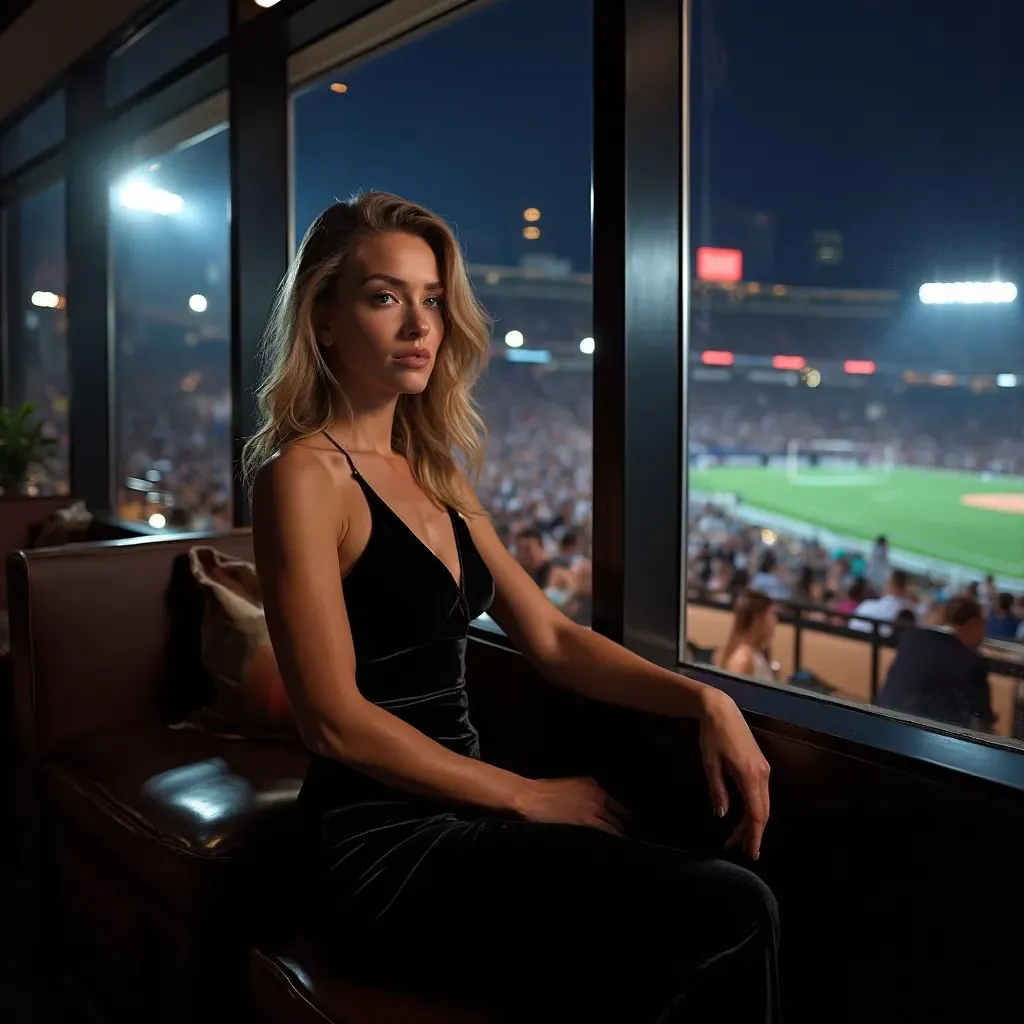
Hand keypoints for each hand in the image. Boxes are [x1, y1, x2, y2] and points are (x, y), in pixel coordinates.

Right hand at [516, 776, 629, 834]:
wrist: (531, 797)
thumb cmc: (542, 791)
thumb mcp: (569, 785)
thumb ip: (583, 795)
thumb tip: (589, 808)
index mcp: (592, 784)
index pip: (614, 802)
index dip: (620, 815)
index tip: (622, 823)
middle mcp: (597, 795)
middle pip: (621, 813)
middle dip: (625, 825)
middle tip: (627, 836)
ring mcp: (594, 808)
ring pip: (616, 825)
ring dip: (621, 834)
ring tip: (623, 844)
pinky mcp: (588, 821)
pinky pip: (608, 832)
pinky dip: (614, 839)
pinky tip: (617, 846)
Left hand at [699, 689, 770, 859]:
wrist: (721, 710)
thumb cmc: (712, 735)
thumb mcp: (710, 764)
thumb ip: (718, 790)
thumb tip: (722, 815)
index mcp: (750, 775)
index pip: (757, 814)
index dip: (754, 835)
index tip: (750, 852)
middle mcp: (762, 774)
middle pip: (763, 812)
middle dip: (752, 832)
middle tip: (737, 848)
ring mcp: (764, 769)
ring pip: (763, 803)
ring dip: (753, 821)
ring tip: (738, 837)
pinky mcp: (760, 765)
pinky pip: (761, 793)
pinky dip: (754, 808)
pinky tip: (744, 815)